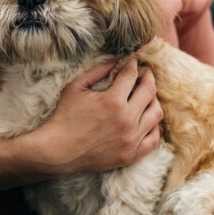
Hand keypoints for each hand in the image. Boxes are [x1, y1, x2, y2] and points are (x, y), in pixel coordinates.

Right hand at [32, 57, 162, 175]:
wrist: (58, 150)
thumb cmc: (64, 117)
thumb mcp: (76, 87)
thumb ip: (97, 71)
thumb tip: (116, 59)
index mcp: (112, 101)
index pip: (131, 76)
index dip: (133, 65)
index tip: (133, 61)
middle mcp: (126, 120)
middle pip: (149, 92)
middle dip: (148, 78)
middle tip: (145, 73)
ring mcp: (131, 139)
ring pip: (156, 114)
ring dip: (153, 100)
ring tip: (147, 95)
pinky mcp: (130, 155)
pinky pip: (153, 139)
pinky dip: (154, 127)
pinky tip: (147, 119)